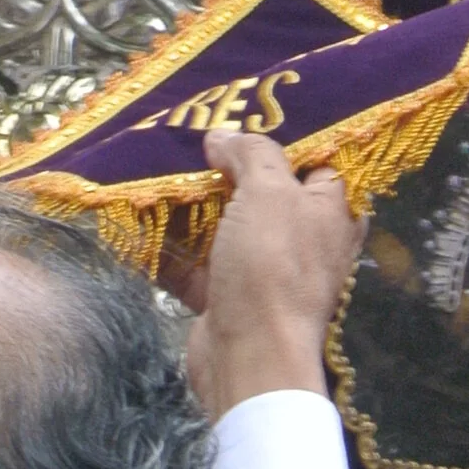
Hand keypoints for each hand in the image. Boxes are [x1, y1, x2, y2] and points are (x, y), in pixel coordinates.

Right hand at [180, 128, 365, 416]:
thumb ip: (251, 154)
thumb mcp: (270, 191)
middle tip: (190, 135)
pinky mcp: (226, 296)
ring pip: (223, 225)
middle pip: (260, 189)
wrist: (249, 358)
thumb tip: (221, 136)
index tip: (243, 109)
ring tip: (154, 166)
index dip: (282, 134)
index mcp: (330, 211)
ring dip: (189, 204)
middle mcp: (301, 238)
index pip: (314, 159)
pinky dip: (168, 246)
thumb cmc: (272, 265)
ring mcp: (262, 270)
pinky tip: (138, 218)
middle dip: (223, 166)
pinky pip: (194, 263)